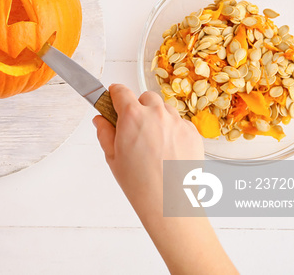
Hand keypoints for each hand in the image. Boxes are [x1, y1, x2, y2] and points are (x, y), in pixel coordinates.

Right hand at [93, 84, 201, 216]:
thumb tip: (100, 120)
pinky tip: (168, 150)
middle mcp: (156, 113)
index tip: (114, 98)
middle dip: (139, 107)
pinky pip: (181, 122)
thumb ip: (105, 133)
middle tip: (134, 127)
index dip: (115, 94)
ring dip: (157, 117)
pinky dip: (173, 130)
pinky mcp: (193, 133)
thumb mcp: (112, 157)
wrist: (169, 202)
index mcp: (132, 116)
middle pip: (145, 97)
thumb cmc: (139, 183)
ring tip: (153, 141)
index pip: (120, 90)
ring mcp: (178, 122)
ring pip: (165, 108)